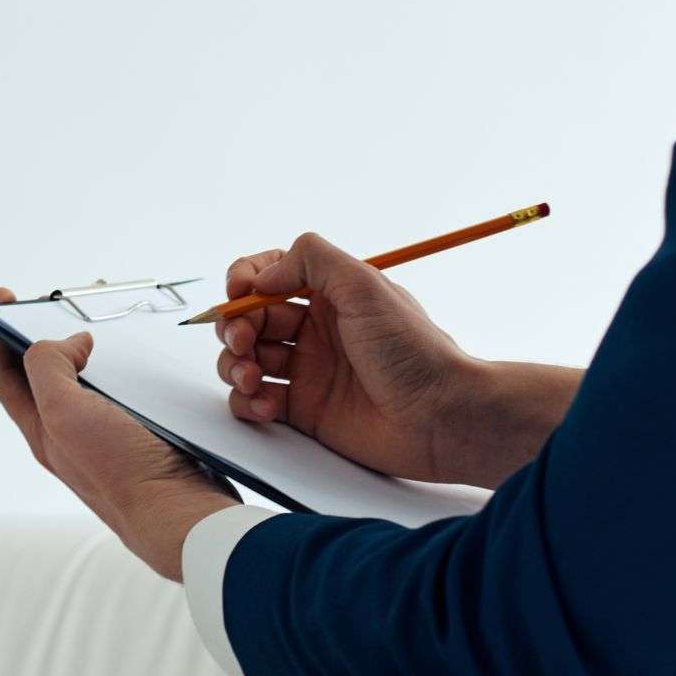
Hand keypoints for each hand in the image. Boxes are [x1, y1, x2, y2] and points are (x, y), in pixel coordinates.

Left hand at [0, 288, 236, 579]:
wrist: (181, 516)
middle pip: (43, 378)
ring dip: (86, 354)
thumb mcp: (65, 411)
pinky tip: (139, 363)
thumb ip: (48, 368)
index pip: (5, 376)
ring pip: (86, 387)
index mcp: (42, 430)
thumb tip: (70, 343)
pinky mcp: (144, 442)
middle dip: (43, 338)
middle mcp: (68, 438)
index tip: (2, 295)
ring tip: (97, 326)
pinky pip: (123, 399)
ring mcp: (107, 441)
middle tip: (53, 303)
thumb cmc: (121, 469)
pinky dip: (122, 373)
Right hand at [219, 235, 580, 488]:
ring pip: (245, 360)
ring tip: (251, 377)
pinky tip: (266, 404)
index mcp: (328, 295)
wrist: (441, 417)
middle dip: (236, 327)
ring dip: (234, 365)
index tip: (238, 293)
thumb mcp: (365, 285)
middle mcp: (314, 330)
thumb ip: (311, 259)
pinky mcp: (303, 411)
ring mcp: (307, 371)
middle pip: (250, 319)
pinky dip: (248, 401)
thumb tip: (263, 274)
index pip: (269, 276)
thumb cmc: (414, 351)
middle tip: (245, 342)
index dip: (244, 281)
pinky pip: (255, 401)